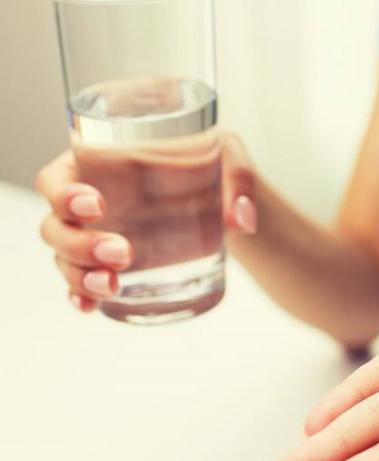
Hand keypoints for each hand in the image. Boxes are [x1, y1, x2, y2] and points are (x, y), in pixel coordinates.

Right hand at [35, 131, 257, 310]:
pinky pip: (82, 283)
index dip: (63, 194)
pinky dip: (81, 296)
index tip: (96, 206)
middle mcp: (88, 202)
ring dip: (80, 275)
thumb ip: (239, 177)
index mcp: (100, 164)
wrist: (224, 197)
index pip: (56, 179)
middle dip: (80, 244)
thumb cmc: (214, 162)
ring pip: (64, 259)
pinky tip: (91, 306)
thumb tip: (242, 219)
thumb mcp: (229, 153)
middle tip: (123, 253)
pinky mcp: (109, 264)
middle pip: (55, 226)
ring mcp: (95, 236)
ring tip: (113, 284)